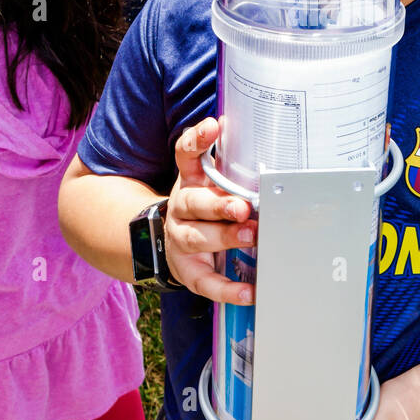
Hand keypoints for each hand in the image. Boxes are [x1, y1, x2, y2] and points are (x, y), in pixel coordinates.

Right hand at [163, 118, 257, 304]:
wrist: (168, 243)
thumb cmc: (203, 207)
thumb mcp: (209, 181)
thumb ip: (225, 161)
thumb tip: (239, 127)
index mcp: (189, 180)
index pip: (186, 154)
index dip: (198, 140)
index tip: (213, 127)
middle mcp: (181, 207)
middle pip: (194, 203)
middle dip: (220, 205)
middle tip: (243, 207)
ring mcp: (181, 239)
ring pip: (198, 238)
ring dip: (225, 238)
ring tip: (251, 236)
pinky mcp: (187, 270)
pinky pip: (206, 281)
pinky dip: (227, 289)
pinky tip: (248, 292)